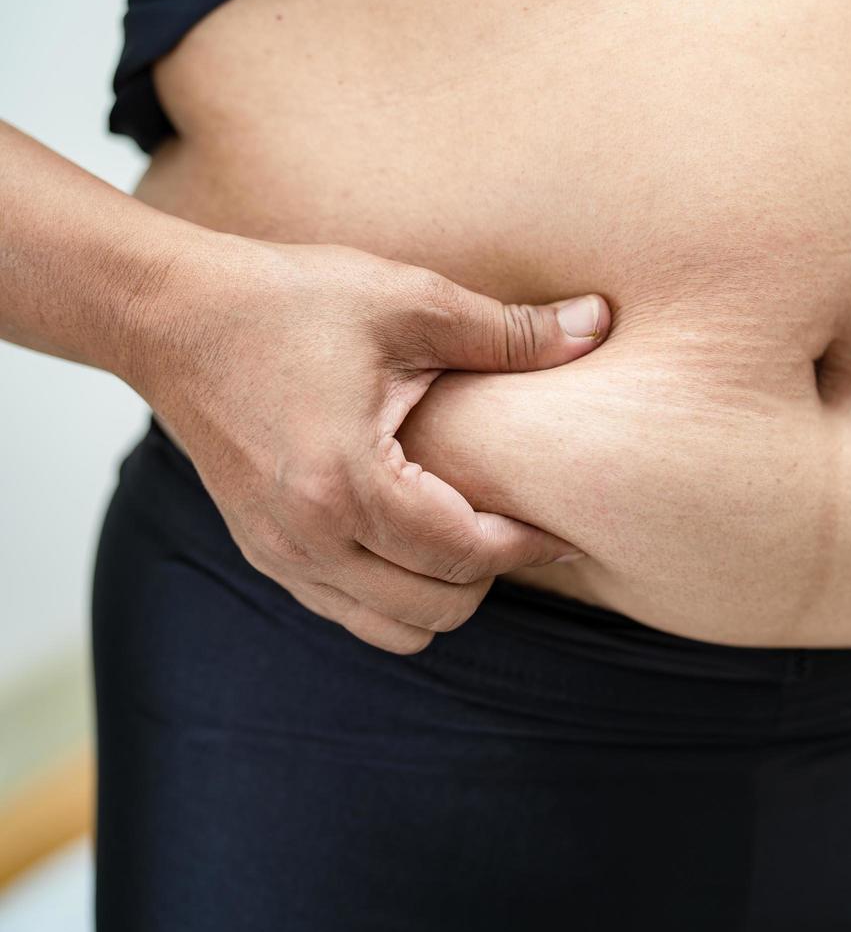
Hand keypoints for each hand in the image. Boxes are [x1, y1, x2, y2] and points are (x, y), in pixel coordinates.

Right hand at [124, 234, 608, 653]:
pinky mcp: (265, 554)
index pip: (466, 556)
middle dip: (490, 572)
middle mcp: (308, 541)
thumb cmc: (286, 301)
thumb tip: (599, 324)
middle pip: (439, 611)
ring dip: (443, 592)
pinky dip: (396, 593)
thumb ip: (510, 331)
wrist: (170, 315)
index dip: (530, 545)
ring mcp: (279, 556)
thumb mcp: (409, 302)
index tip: (564, 523)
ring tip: (464, 528)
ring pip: (395, 630)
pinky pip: (351, 613)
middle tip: (515, 518)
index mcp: (346, 485)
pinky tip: (414, 533)